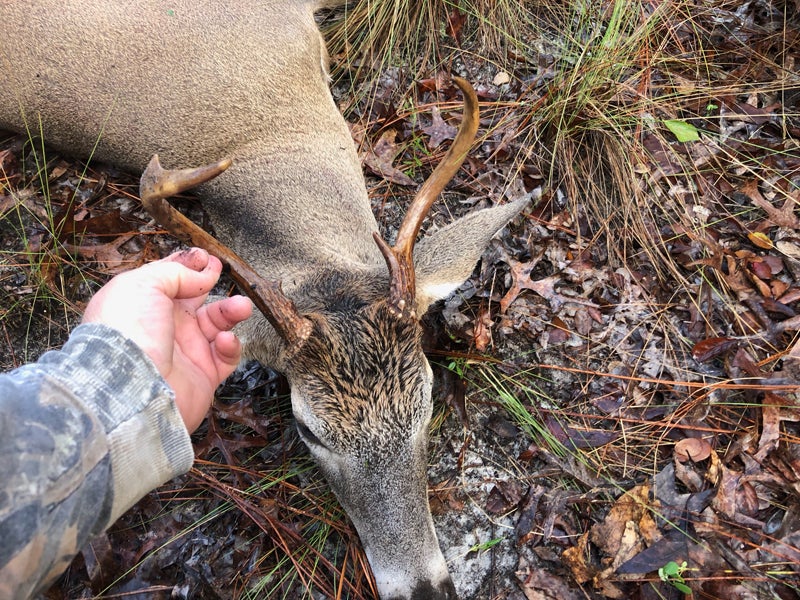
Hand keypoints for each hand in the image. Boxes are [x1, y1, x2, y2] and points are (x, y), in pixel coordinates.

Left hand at [82, 248, 252, 431]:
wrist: (131, 388)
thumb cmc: (128, 331)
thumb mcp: (143, 283)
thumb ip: (176, 272)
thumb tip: (203, 274)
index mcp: (143, 304)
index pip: (169, 280)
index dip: (189, 267)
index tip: (207, 259)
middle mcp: (163, 326)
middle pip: (196, 299)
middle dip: (211, 284)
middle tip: (223, 272)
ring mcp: (184, 352)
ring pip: (217, 325)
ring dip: (231, 311)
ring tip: (241, 307)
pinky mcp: (203, 376)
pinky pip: (226, 357)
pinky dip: (231, 346)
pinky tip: (225, 340)